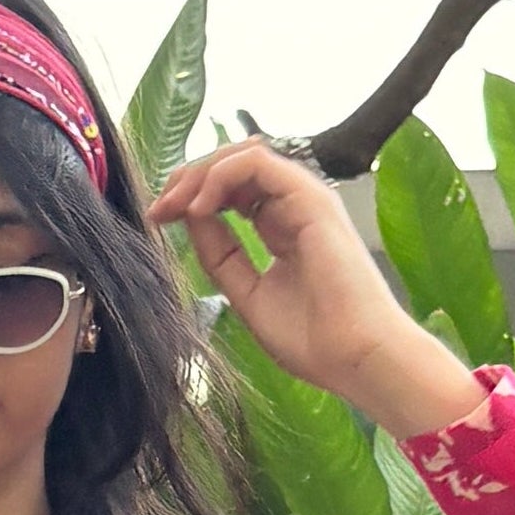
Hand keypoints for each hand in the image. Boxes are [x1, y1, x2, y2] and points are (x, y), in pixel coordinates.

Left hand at [149, 140, 482, 439]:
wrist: (356, 358)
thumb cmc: (315, 341)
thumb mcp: (249, 295)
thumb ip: (221, 256)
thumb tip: (190, 219)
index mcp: (282, 229)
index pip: (232, 192)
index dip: (190, 198)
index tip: (158, 220)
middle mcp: (295, 207)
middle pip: (234, 168)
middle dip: (188, 180)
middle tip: (158, 208)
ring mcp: (305, 199)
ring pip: (243, 156)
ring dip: (199, 173)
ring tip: (173, 204)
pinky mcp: (311, 198)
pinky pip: (258, 163)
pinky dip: (220, 176)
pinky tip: (199, 206)